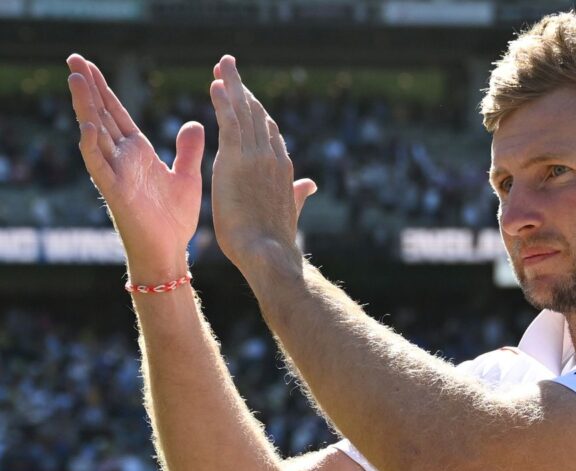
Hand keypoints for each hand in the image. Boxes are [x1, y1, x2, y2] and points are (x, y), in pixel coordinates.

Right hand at [66, 54, 202, 283]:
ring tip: (76, 80)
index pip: (116, 113)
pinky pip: (100, 167)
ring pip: (95, 134)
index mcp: (137, 152)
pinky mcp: (116, 192)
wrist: (170, 252)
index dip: (104, 88)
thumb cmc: (173, 218)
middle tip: (73, 57)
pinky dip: (93, 147)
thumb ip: (188, 149)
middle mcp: (122, 159)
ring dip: (85, 108)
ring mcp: (116, 174)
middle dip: (88, 87)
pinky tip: (88, 127)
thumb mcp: (186, 176)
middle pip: (101, 115)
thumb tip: (195, 122)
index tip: (89, 64)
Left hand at [209, 55, 316, 274]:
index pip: (269, 131)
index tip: (243, 94)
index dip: (255, 110)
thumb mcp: (289, 211)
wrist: (268, 253)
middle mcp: (272, 157)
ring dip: (233, 85)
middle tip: (229, 66)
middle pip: (257, 114)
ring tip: (223, 64)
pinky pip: (230, 123)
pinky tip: (216, 84)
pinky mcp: (237, 161)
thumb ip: (298, 194)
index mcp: (282, 168)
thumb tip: (311, 185)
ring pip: (244, 112)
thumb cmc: (275, 240)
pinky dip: (223, 102)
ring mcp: (256, 157)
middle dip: (243, 89)